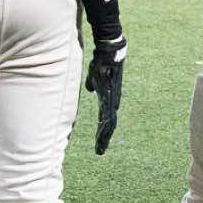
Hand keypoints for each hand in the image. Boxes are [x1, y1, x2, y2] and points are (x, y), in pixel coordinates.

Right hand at [85, 36, 126, 152]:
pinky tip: (103, 133)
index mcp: (107, 98)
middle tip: (100, 152)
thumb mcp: (94, 74)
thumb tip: (89, 89)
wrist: (109, 50)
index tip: (99, 141)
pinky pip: (108, 112)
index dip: (103, 130)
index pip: (106, 118)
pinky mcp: (109, 94)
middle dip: (103, 138)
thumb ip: (93, 83)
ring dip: (104, 136)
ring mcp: (111, 97)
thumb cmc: (101, 61)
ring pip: (110, 121)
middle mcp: (112, 100)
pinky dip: (105, 124)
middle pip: (109, 123)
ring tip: (100, 148)